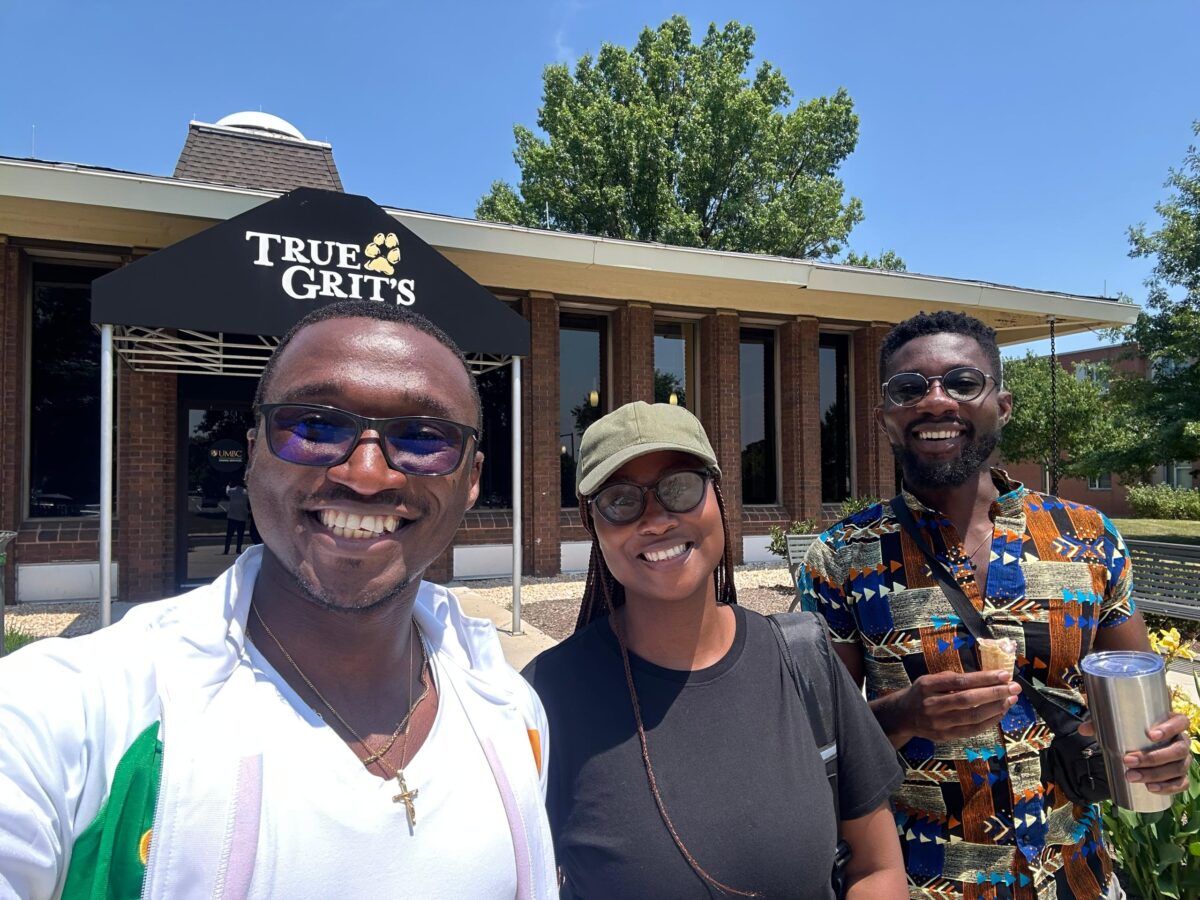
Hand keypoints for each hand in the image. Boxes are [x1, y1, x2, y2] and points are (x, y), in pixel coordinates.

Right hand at [891, 670, 1020, 742]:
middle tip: (1014, 687)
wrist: (903, 716)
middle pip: (968, 700)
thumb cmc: (922, 694)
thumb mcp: (930, 679)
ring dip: (996, 708)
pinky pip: (972, 730)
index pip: (960, 681)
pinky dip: (989, 722)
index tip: (1004, 674)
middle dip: (995, 693)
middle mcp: (932, 705)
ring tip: (1010, 700)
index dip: (984, 678)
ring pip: (972, 717)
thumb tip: (986, 678)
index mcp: (928, 685)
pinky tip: (1000, 714)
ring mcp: (938, 723)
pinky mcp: (945, 736)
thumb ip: (952, 679)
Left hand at [1080, 712, 1192, 794]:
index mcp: (1173, 722)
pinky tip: (1151, 788)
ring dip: (1155, 775)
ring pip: (1178, 768)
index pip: (1181, 722)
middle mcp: (1182, 741)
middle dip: (1153, 758)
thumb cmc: (1133, 730)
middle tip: (1128, 761)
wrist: (1144, 744)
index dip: (1170, 728)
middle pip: (1177, 750)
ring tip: (1132, 777)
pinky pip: (1181, 783)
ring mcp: (1183, 759)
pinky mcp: (1181, 775)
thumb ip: (1101, 723)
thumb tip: (1083, 730)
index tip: (1150, 735)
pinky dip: (1168, 788)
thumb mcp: (1118, 722)